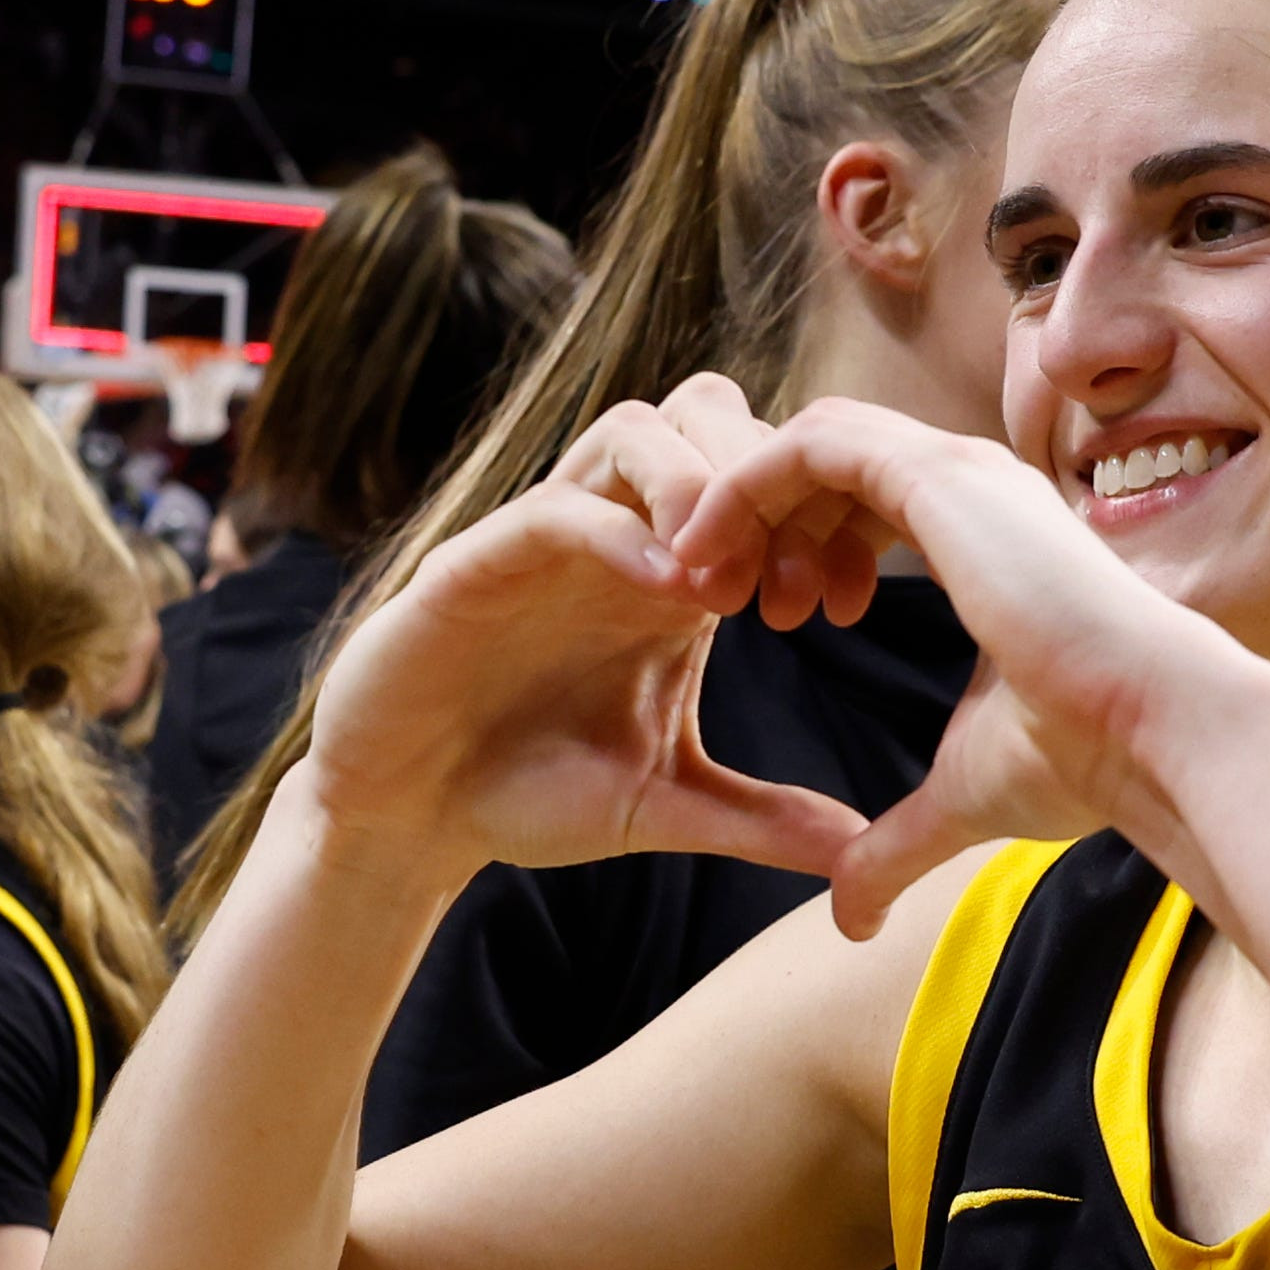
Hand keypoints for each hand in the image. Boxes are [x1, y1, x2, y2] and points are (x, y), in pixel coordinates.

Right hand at [291, 375, 875, 887]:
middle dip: (768, 481)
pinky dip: (621, 531)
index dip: (818, 516)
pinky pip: (558, 506)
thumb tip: (860, 855)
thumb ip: (761, 821)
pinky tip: (671, 591)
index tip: (844, 604)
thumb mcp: (666, 806)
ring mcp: (546, 538)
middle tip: (788, 588)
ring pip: (636, 428)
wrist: (408, 821)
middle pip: (711, 414)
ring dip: (700, 483)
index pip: (762, 474)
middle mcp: (618, 535)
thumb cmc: (529, 796)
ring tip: (729, 580)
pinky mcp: (476, 563)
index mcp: (674, 571)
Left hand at [674, 396, 1265, 938]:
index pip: (876, 499)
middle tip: (727, 598)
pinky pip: (806, 442)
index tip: (778, 621)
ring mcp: (959, 469)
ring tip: (709, 581)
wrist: (1157, 735)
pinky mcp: (936, 473)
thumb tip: (850, 918)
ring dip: (747, 499)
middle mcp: (977, 488)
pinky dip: (745, 486)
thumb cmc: (1091, 760)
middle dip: (770, 519)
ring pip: (813, 437)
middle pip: (836, 459)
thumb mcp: (964, 797)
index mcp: (992, 539)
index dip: (813, 547)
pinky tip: (713, 558)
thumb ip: (896, 842)